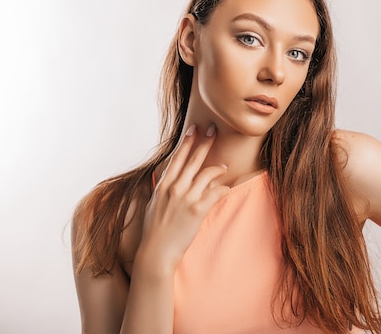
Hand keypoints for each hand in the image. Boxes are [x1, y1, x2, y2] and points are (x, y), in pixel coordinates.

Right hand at [137, 123, 228, 273]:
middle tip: (214, 129)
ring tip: (224, 166)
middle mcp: (174, 188)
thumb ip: (162, 189)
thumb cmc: (154, 230)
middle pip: (193, 160)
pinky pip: (215, 192)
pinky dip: (223, 188)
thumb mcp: (153, 204)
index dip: (187, 142)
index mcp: (163, 185)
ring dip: (217, 168)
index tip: (194, 128)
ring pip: (207, 174)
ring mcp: (186, 198)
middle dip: (205, 142)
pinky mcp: (197, 210)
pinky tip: (228, 187)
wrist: (156, 252)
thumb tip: (166, 177)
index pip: (177, 158)